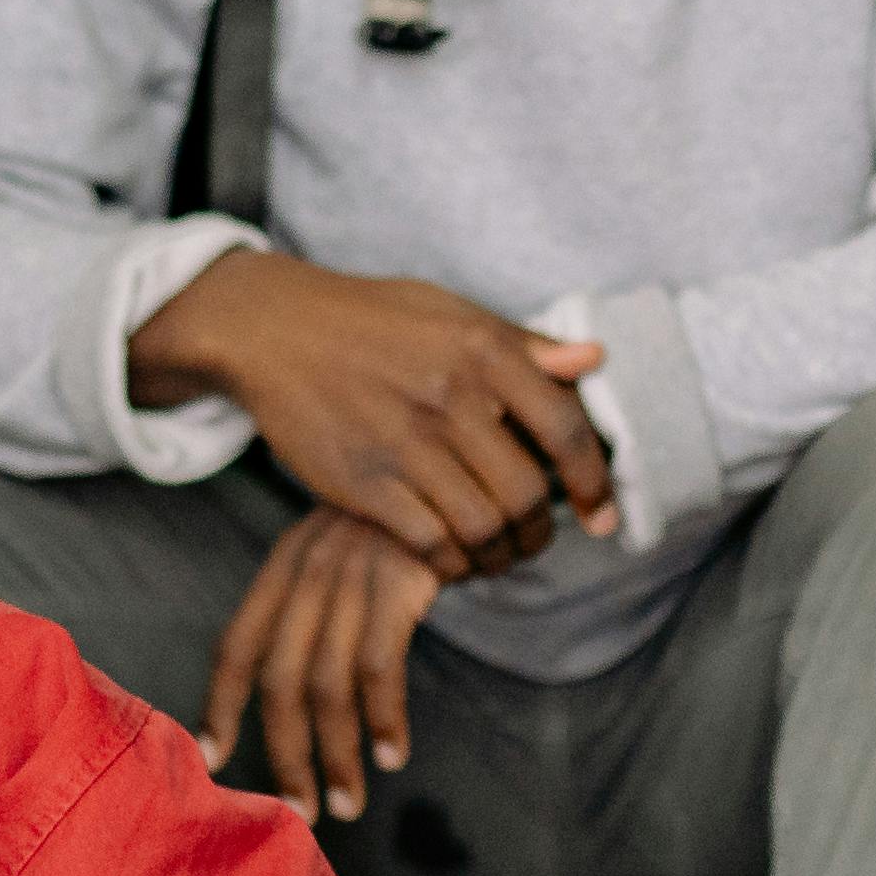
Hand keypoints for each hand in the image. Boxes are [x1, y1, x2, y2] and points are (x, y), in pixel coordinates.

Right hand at [126, 249, 613, 577]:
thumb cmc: (372, 320)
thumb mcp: (451, 312)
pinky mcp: (362, 482)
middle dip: (542, 533)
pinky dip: (451, 563)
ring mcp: (403, 443)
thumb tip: (595, 361)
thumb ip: (524, 344)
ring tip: (496, 555)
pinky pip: (429, 544)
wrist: (274, 329)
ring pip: (482, 527)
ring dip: (499, 556)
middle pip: (527, 493)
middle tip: (537, 540)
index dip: (594, 482)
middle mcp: (449, 396)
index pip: (566, 428)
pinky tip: (451, 556)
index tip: (601, 515)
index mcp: (482, 349)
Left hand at [202, 510, 445, 820]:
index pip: (237, 645)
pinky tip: (391, 755)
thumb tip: (304, 690)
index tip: (213, 759)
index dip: (220, 705)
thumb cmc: (409, 523)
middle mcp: (309, 571)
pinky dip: (383, 718)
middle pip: (278, 680)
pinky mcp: (399, 581)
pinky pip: (378, 665)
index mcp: (286, 566)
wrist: (464, 461)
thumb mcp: (349, 551)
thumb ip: (321, 606)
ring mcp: (353, 575)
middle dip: (284, 756)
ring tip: (346, 804)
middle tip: (298, 813)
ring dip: (335, 755)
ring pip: (326, 684)